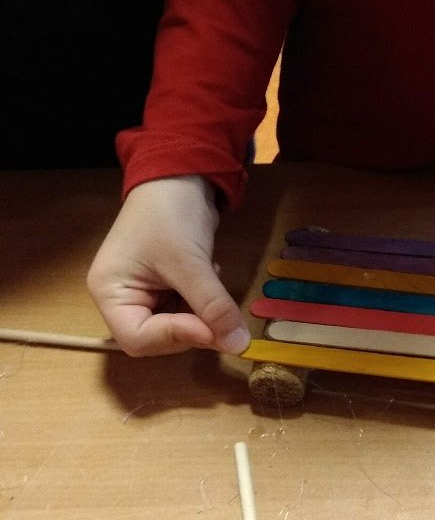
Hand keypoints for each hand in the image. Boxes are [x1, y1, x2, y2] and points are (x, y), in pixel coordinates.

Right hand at [87, 176, 249, 355]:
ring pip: (178, 327)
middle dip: (193, 328)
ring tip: (212, 280)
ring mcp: (143, 293)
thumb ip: (213, 306)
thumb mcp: (191, 263)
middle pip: (158, 338)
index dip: (176, 338)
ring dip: (202, 315)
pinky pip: (186, 311)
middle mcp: (121, 298)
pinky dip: (203, 303)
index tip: (210, 327)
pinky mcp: (164, 287)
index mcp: (110, 293)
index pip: (138, 339)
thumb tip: (238, 345)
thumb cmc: (171, 214)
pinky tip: (210, 275)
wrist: (180, 174)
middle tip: (221, 312)